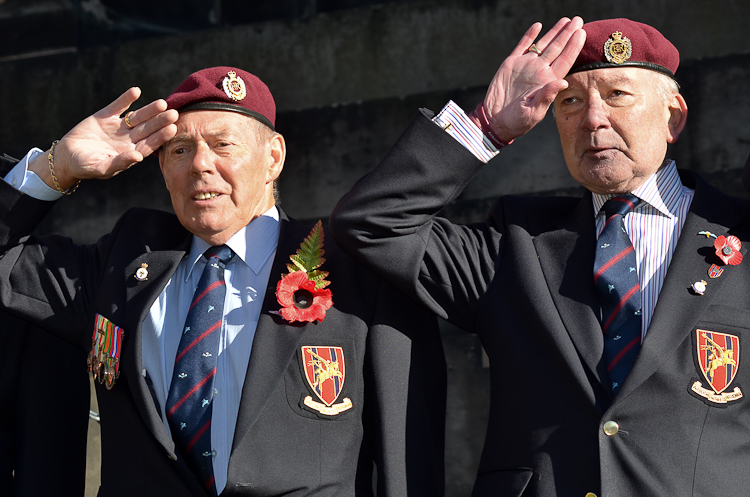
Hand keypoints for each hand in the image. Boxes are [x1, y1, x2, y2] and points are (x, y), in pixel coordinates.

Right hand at [30, 87, 177, 190]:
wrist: (66, 157)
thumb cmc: (85, 167)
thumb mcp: (102, 168)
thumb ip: (120, 163)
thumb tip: (138, 157)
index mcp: (130, 153)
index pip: (150, 144)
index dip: (161, 136)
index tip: (172, 128)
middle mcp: (128, 139)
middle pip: (148, 129)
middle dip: (160, 121)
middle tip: (174, 113)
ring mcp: (117, 127)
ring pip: (137, 117)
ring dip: (149, 110)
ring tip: (162, 103)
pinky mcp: (105, 117)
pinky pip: (118, 106)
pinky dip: (126, 99)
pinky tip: (136, 91)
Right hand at [477, 17, 585, 142]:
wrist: (495, 120)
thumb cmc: (517, 121)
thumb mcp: (534, 113)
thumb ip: (547, 97)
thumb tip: (563, 82)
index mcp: (548, 82)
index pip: (565, 61)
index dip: (574, 47)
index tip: (582, 33)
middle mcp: (540, 71)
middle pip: (558, 48)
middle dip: (568, 34)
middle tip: (578, 20)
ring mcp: (526, 66)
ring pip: (543, 44)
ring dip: (554, 32)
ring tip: (565, 20)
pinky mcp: (511, 64)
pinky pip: (523, 46)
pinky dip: (530, 35)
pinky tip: (538, 26)